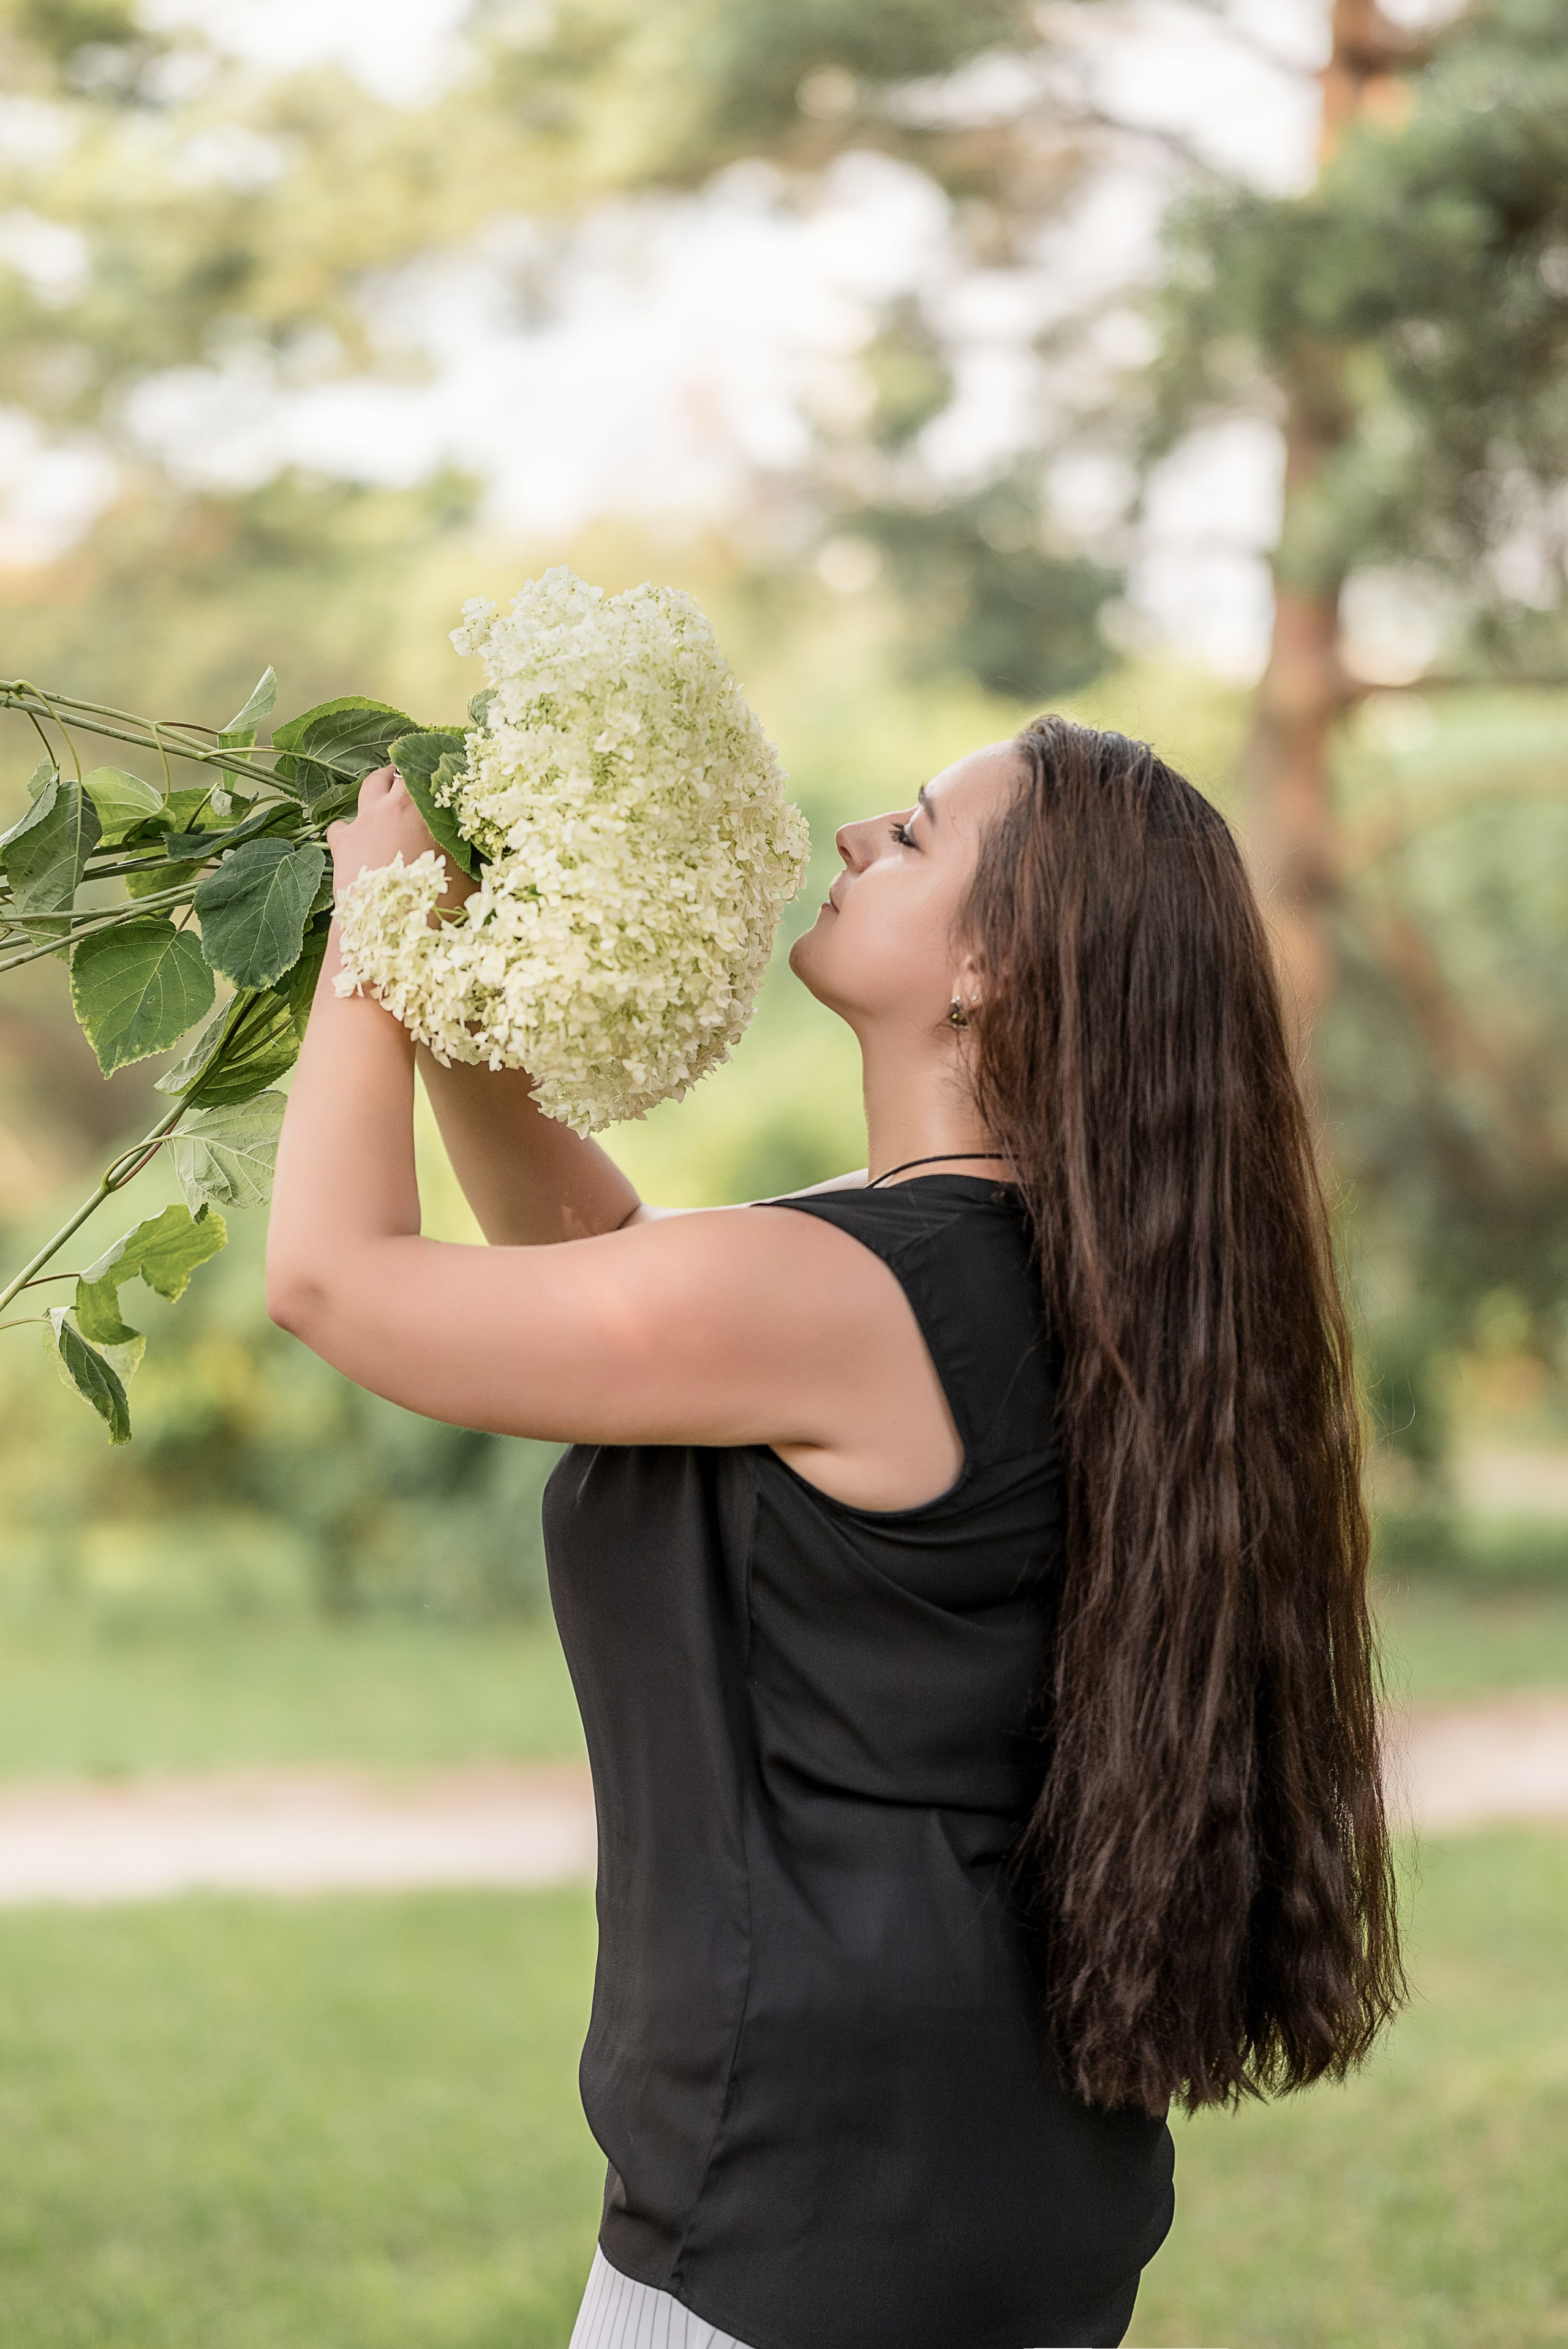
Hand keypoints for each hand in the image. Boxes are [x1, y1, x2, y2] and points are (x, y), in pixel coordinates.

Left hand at [326, 767, 474, 912]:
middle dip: (404, 773)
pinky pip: (340, 824)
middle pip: (395, 773)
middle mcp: (391, 806)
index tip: (443, 773)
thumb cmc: (433, 903)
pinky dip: (348, 827)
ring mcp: (363, 821)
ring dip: (377, 788)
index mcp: (424, 808)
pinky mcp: (342, 842)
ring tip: (385, 793)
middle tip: (412, 780)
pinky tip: (355, 838)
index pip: (430, 773)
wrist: (390, 928)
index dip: (436, 770)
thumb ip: (474, 857)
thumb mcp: (468, 879)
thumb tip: (486, 850)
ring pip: (367, 788)